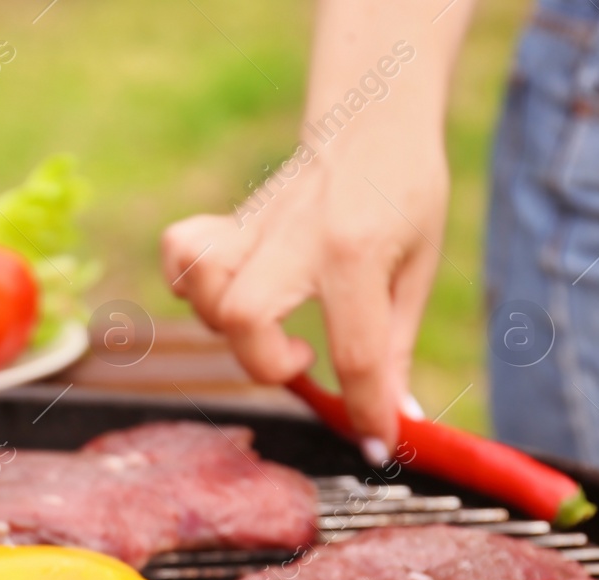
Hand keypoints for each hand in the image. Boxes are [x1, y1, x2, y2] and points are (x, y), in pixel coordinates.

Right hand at [160, 0, 470, 455]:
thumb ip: (395, 345)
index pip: (355, 352)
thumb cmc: (405, 193)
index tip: (375, 441)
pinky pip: (181, 254)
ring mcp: (254, 227)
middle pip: (246, 318)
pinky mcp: (230, 224)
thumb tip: (393, 418)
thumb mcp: (417, 268)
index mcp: (356, 250)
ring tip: (270, 324)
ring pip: (204, 290)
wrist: (372, 119)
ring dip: (229, 327)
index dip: (366, 410)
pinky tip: (225, 295)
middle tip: (303, 358)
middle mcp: (294, 236)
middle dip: (267, 362)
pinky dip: (190, 286)